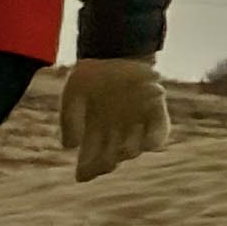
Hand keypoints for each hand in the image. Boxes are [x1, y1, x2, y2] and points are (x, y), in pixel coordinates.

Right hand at [60, 54, 169, 181]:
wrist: (116, 52)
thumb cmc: (91, 74)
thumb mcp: (73, 93)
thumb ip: (69, 119)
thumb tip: (69, 147)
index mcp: (93, 133)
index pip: (89, 162)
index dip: (87, 171)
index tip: (82, 173)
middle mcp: (114, 135)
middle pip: (110, 161)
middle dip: (104, 164)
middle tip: (102, 161)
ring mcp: (135, 127)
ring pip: (131, 151)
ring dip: (125, 151)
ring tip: (119, 147)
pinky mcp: (155, 117)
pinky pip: (157, 138)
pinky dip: (151, 141)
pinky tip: (143, 140)